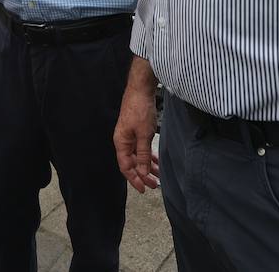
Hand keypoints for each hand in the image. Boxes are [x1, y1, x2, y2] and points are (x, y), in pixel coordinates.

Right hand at [114, 77, 159, 192]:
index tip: (144, 189)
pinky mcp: (136, 130)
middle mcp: (123, 141)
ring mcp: (129, 135)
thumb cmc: (140, 110)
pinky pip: (141, 148)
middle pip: (132, 163)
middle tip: (154, 184)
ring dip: (147, 166)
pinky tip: (156, 161)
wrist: (141, 90)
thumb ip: (143, 155)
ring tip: (158, 175)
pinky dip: (148, 155)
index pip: (126, 167)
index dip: (134, 179)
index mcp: (121, 143)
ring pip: (138, 156)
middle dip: (143, 174)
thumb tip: (143, 173)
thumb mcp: (144, 135)